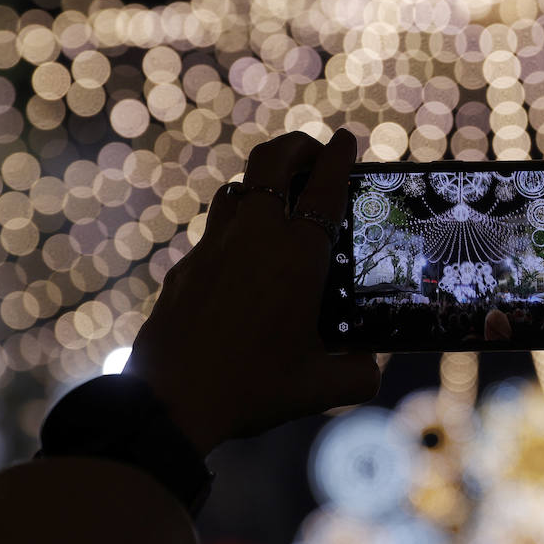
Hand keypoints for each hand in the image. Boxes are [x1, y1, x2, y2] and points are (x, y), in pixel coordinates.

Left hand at [128, 129, 379, 455]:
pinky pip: (214, 230)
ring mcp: (213, 247)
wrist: (171, 403)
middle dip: (296, 146)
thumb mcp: (320, 388)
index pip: (323, 188)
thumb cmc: (252, 391)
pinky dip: (235, 227)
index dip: (338, 157)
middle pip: (271, 161)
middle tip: (313, 154)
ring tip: (278, 197)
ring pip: (236, 187)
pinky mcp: (185, 267)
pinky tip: (242, 257)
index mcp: (296, 256)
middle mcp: (254, 238)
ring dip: (261, 182)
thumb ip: (359, 372)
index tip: (346, 141)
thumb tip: (373, 364)